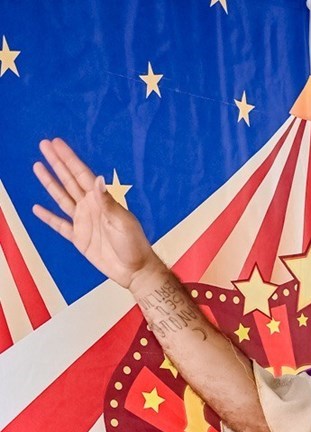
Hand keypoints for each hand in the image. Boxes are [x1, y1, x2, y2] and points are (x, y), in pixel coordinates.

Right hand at [32, 138, 161, 288]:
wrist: (135, 270)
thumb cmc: (134, 245)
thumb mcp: (122, 222)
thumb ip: (108, 202)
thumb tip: (97, 179)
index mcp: (102, 201)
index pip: (82, 174)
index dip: (69, 159)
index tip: (57, 143)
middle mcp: (91, 208)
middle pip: (69, 181)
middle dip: (57, 163)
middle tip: (44, 145)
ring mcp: (84, 222)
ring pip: (61, 198)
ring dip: (50, 183)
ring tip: (38, 167)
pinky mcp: (79, 238)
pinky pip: (59, 225)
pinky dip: (48, 217)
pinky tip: (38, 208)